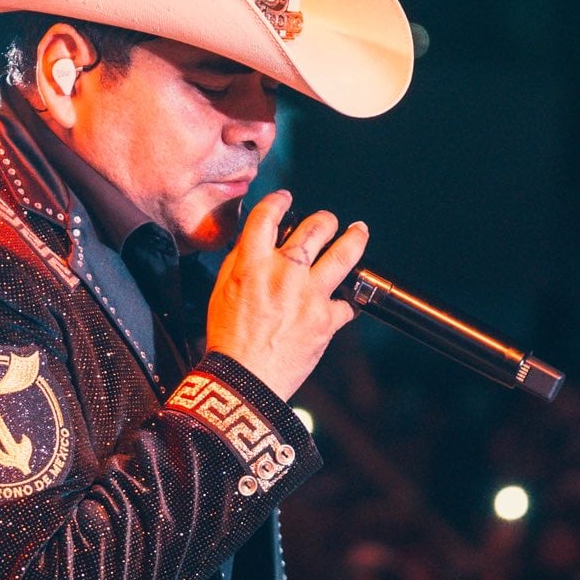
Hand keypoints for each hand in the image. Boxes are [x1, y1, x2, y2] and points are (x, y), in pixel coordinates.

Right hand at [204, 191, 366, 400]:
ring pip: (343, 255)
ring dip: (354, 239)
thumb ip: (237, 264)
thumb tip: (250, 245)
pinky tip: (349, 302)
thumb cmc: (227, 342)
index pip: (267, 216)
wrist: (244, 381)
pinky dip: (348, 304)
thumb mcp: (220, 293)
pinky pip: (347, 305)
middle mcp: (284, 273)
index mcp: (252, 264)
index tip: (285, 198)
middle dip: (324, 220)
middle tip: (327, 221)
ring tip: (359, 231)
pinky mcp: (327, 319)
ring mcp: (309, 295)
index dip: (278, 201)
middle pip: (314, 229)